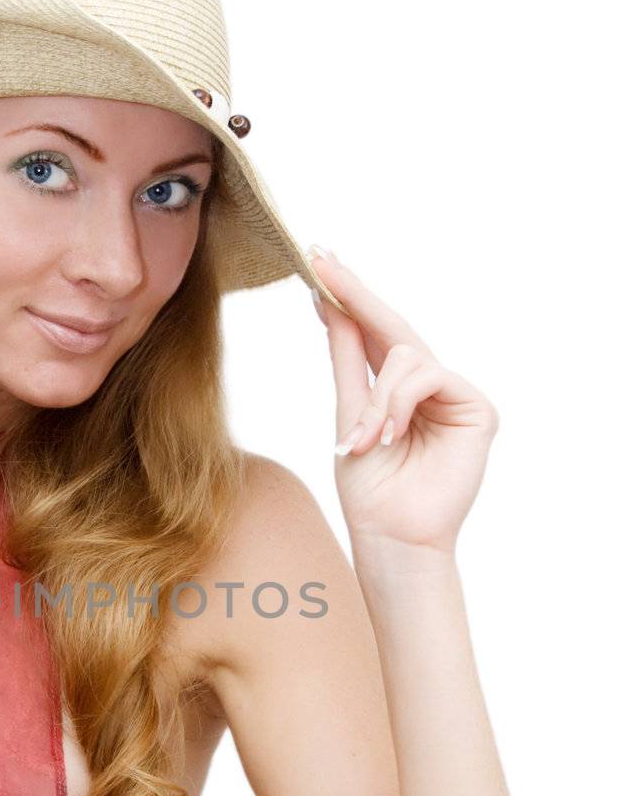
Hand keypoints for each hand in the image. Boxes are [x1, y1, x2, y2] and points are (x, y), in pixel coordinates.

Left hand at [308, 248, 498, 556]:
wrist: (392, 536)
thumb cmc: (370, 490)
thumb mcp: (348, 414)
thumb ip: (346, 360)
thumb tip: (326, 306)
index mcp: (394, 389)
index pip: (372, 332)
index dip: (347, 297)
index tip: (317, 260)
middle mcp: (426, 386)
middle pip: (393, 326)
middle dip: (354, 294)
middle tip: (321, 259)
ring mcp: (454, 395)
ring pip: (407, 355)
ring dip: (376, 398)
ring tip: (363, 440)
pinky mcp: (478, 409)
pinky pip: (429, 376)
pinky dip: (398, 404)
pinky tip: (388, 436)